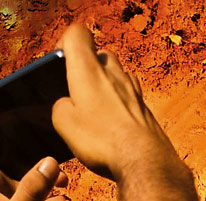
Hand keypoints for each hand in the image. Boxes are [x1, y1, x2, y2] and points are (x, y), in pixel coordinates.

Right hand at [50, 24, 183, 182]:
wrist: (145, 162)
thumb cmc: (103, 140)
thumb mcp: (64, 123)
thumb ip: (60, 106)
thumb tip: (68, 105)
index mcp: (88, 68)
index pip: (77, 33)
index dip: (65, 43)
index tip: (61, 63)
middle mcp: (113, 72)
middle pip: (98, 55)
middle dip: (87, 68)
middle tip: (78, 92)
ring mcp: (133, 89)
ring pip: (117, 74)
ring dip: (106, 85)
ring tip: (97, 110)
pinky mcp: (145, 108)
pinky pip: (129, 95)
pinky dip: (120, 103)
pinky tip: (115, 122)